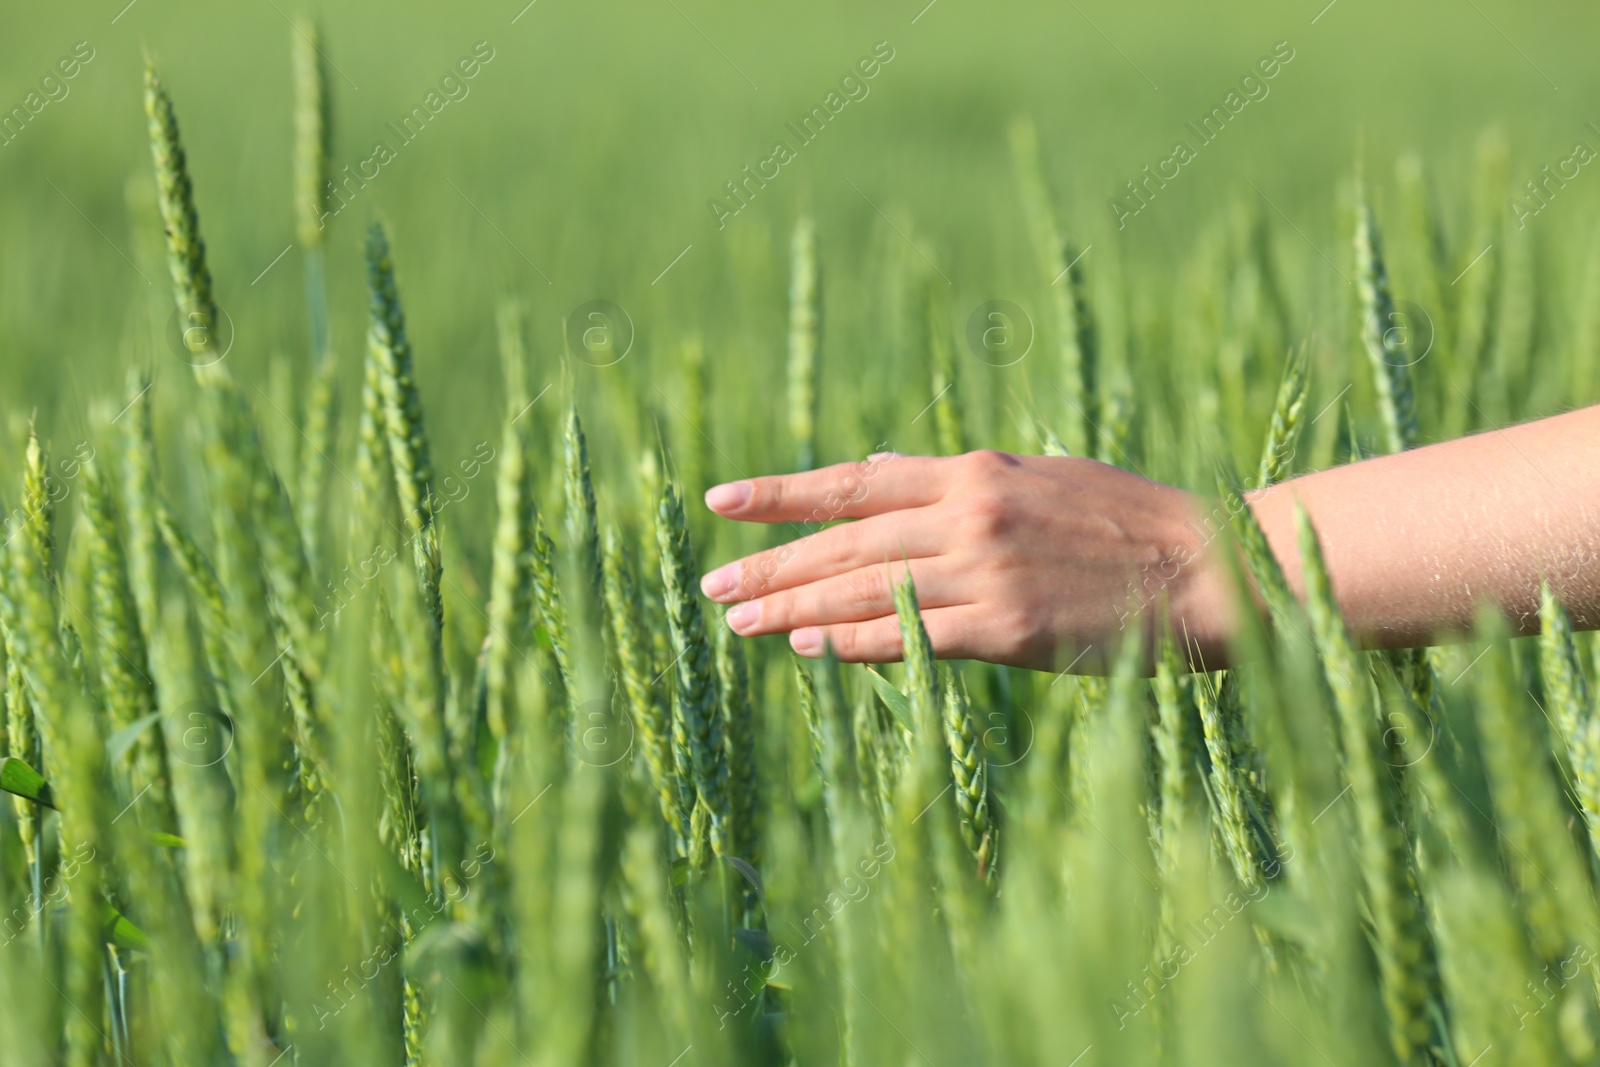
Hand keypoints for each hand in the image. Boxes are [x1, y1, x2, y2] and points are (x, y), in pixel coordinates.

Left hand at [699, 450, 1231, 671]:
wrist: (1213, 569)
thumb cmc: (1128, 520)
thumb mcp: (1040, 474)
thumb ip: (955, 476)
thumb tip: (880, 462)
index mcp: (975, 471)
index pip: (855, 479)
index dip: (782, 494)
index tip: (721, 502)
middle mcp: (970, 514)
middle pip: (845, 539)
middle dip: (771, 561)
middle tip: (711, 582)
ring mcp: (987, 572)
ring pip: (865, 589)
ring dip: (794, 605)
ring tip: (737, 618)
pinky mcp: (1009, 630)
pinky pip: (911, 638)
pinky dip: (852, 642)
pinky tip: (804, 646)